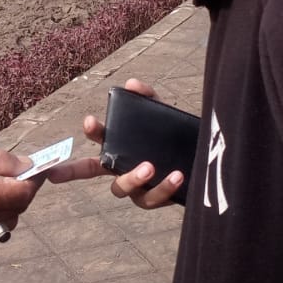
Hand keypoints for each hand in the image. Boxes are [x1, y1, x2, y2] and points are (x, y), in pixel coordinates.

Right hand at [44, 78, 184, 209]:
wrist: (200, 158)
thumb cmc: (172, 136)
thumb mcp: (162, 114)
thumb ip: (148, 97)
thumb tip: (132, 84)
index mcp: (117, 147)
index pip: (94, 141)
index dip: (85, 135)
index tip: (88, 121)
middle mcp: (120, 168)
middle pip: (94, 170)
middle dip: (82, 169)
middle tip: (106, 158)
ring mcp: (136, 187)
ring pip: (122, 188)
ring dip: (133, 177)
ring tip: (150, 166)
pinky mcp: (155, 198)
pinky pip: (153, 198)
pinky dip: (163, 187)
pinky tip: (176, 175)